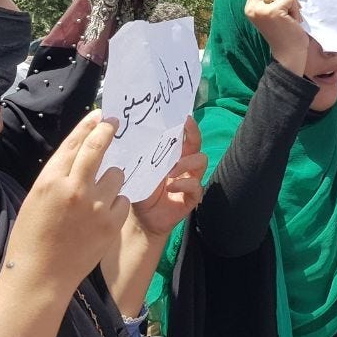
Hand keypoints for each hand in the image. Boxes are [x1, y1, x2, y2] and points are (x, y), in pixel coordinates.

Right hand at [5, 110, 130, 293]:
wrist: (40, 276)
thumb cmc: (32, 236)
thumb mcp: (37, 197)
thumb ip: (58, 175)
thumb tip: (81, 152)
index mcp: (50, 180)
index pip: (74, 143)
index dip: (90, 126)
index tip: (101, 115)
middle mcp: (74, 188)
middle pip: (98, 148)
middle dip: (109, 131)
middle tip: (115, 124)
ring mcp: (95, 206)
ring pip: (116, 175)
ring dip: (112, 178)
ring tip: (101, 193)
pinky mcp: (111, 224)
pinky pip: (122, 200)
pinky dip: (116, 203)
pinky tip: (104, 213)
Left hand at [129, 117, 206, 239]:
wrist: (141, 218)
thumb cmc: (140, 190)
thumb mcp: (140, 168)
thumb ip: (143, 154)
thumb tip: (135, 133)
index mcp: (172, 156)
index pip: (185, 137)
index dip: (188, 127)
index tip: (185, 118)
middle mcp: (184, 166)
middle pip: (197, 146)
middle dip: (193, 137)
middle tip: (184, 136)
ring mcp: (189, 180)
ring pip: (201, 162)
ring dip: (187, 163)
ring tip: (171, 170)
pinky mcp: (191, 197)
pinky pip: (196, 186)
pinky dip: (185, 184)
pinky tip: (172, 187)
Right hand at [245, 0, 307, 74]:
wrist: (288, 55)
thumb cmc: (284, 33)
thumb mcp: (272, 12)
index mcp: (250, 5)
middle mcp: (252, 6)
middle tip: (290, 6)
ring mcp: (261, 9)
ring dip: (292, 1)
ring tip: (291, 16)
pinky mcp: (273, 12)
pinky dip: (296, 9)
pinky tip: (293, 21)